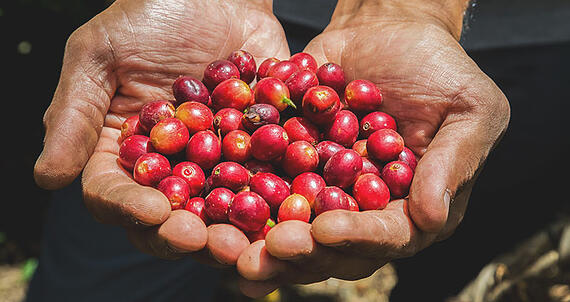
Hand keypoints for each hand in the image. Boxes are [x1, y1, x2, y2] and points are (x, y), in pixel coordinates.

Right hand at [33, 0, 289, 261]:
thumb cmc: (150, 14)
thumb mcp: (100, 54)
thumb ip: (74, 114)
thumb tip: (47, 178)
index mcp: (122, 150)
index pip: (115, 193)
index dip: (131, 208)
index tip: (155, 212)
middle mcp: (168, 165)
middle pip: (170, 215)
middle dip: (184, 233)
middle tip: (203, 242)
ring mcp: (216, 161)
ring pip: (219, 210)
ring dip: (231, 231)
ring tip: (245, 242)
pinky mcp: (258, 149)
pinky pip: (267, 179)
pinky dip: (275, 199)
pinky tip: (286, 212)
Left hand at [236, 0, 509, 295]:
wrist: (388, 30)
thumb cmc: (439, 65)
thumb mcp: (470, 108)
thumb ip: (455, 162)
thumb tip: (433, 219)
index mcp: (414, 206)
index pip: (389, 236)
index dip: (358, 238)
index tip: (324, 230)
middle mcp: (367, 210)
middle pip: (334, 246)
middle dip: (300, 253)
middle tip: (265, 255)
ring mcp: (327, 192)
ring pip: (294, 229)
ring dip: (262, 244)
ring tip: (229, 250)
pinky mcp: (293, 169)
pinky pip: (266, 191)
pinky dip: (240, 203)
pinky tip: (210, 219)